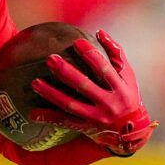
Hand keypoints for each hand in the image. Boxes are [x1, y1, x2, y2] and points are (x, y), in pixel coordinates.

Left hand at [28, 30, 157, 156]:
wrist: (131, 132)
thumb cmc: (128, 96)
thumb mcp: (128, 77)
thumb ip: (116, 54)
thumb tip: (99, 32)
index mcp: (120, 89)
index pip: (105, 69)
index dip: (91, 55)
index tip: (76, 42)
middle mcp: (109, 104)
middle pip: (84, 86)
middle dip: (66, 72)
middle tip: (50, 59)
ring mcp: (96, 118)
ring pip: (70, 105)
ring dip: (51, 94)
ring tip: (35, 83)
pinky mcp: (86, 129)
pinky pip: (65, 122)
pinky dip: (49, 117)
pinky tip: (32, 113)